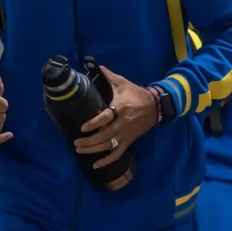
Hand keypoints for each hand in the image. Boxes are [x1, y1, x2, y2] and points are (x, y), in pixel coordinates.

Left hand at [74, 66, 158, 191]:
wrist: (155, 106)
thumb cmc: (136, 94)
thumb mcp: (123, 83)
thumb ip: (108, 76)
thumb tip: (96, 65)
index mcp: (120, 108)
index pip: (106, 118)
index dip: (94, 124)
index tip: (82, 128)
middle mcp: (122, 123)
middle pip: (104, 136)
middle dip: (89, 141)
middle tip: (76, 142)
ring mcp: (125, 134)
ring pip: (108, 146)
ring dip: (93, 150)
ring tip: (80, 150)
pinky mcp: (129, 141)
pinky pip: (117, 153)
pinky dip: (107, 160)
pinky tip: (96, 165)